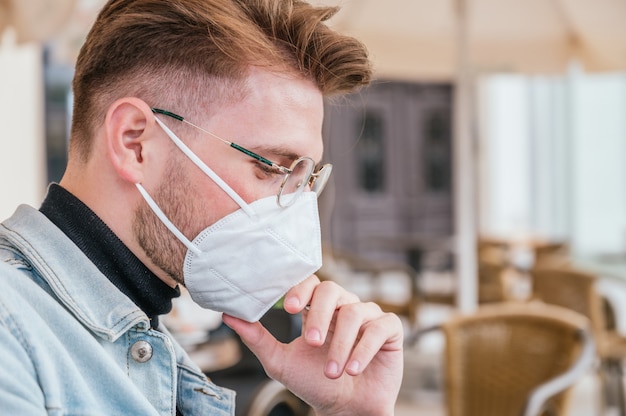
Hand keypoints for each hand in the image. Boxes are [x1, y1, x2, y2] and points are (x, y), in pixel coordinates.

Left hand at [222, 275, 403, 415]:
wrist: (346, 410)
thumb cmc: (313, 383)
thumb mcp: (280, 362)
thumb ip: (257, 338)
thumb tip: (228, 315)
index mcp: (318, 308)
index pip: (311, 283)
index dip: (301, 289)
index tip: (288, 308)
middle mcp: (343, 306)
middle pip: (332, 291)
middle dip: (319, 315)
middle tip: (311, 342)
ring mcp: (368, 316)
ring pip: (355, 312)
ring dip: (341, 344)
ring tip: (333, 372)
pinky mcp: (390, 330)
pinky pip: (381, 326)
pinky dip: (365, 348)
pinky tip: (353, 369)